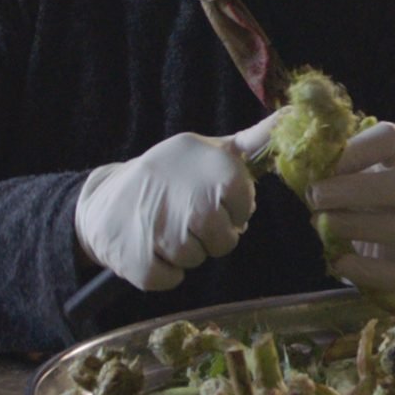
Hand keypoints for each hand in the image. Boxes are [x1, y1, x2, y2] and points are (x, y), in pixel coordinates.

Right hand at [73, 111, 280, 290]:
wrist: (104, 201)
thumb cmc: (169, 175)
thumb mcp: (210, 150)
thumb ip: (253, 140)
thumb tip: (290, 114)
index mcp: (219, 171)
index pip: (243, 210)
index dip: (228, 210)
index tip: (208, 198)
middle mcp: (195, 200)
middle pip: (225, 242)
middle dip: (207, 235)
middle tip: (183, 216)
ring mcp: (166, 233)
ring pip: (197, 260)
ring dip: (183, 251)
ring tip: (162, 226)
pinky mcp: (143, 264)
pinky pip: (172, 280)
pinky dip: (162, 270)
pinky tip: (148, 244)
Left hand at [310, 120, 394, 294]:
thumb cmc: (370, 179)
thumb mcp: (358, 159)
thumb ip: (333, 158)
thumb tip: (299, 159)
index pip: (389, 139)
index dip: (353, 151)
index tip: (320, 163)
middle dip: (356, 191)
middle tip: (314, 197)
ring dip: (354, 227)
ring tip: (321, 223)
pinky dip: (365, 271)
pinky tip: (338, 260)